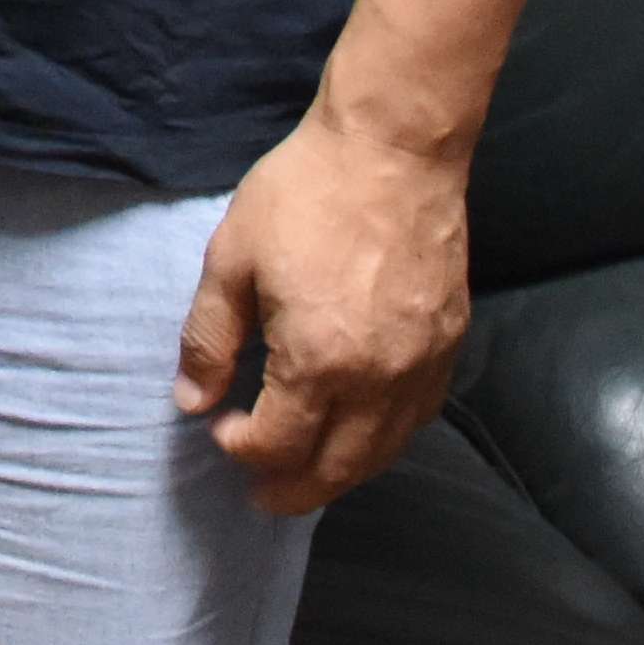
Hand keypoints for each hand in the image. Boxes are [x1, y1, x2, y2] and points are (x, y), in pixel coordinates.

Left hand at [179, 94, 472, 514]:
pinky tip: (364, 430)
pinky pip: (420, 416)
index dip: (243, 450)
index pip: (279, 445)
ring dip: (344, 473)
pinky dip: (387, 438)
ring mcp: (423, 365)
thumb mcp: (231, 260)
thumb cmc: (305, 195)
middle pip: (339, 468)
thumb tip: (192, 403)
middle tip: (263, 496)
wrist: (394, 148)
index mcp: (319, 362)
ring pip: (386, 451)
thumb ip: (209, 340)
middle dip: (294, 490)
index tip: (221, 428)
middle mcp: (379, 380)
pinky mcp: (450, 342)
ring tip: (309, 474)